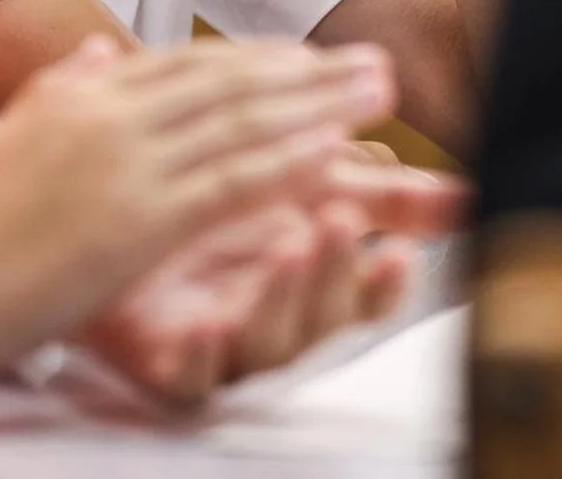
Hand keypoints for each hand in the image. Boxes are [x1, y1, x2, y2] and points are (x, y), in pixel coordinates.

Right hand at [0, 38, 391, 374]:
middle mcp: (110, 115)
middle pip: (229, 83)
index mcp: (82, 97)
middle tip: (368, 64)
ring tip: (375, 96)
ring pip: (243, 123)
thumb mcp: (12, 136)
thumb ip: (59, 88)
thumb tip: (94, 51)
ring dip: (318, 107)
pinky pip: (229, 182)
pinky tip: (334, 154)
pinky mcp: (138, 219)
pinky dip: (286, 163)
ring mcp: (126, 164)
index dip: (254, 59)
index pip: (184, 65)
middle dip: (307, 74)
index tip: (306, 57)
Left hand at [79, 151, 467, 402]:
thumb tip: (466, 194)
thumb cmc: (206, 209)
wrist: (94, 227)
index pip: (361, 292)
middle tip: (338, 222)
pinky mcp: (166, 364)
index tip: (402, 252)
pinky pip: (190, 379)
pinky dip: (204, 356)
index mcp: (305, 274)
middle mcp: (271, 315)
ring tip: (287, 249)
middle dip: (336, 274)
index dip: (383, 280)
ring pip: (269, 345)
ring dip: (285, 300)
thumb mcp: (292, 183)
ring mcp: (221, 344)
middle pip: (321, 317)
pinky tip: (208, 324)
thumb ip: (373, 192)